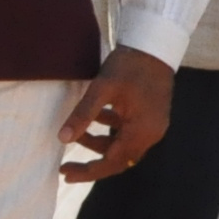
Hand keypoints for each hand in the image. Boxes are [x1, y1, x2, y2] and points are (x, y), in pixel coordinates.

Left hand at [56, 46, 176, 183]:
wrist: (155, 45)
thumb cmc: (130, 65)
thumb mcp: (102, 88)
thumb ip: (83, 114)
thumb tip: (62, 139)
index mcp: (142, 131)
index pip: (113, 161)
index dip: (88, 171)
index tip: (65, 173)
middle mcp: (152, 134)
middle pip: (119, 159)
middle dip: (92, 163)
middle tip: (65, 167)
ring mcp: (154, 125)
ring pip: (123, 146)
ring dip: (100, 143)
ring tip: (78, 132)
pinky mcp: (152, 116)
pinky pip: (128, 133)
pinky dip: (111, 130)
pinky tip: (97, 117)